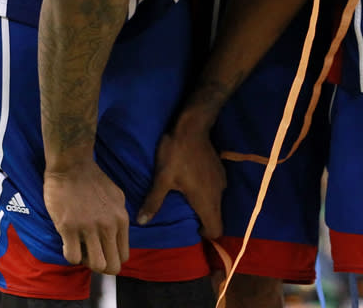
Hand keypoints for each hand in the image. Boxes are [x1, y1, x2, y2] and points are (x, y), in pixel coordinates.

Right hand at [43, 161, 129, 274]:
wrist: (73, 165)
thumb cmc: (93, 180)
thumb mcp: (116, 197)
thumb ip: (118, 218)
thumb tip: (116, 239)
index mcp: (121, 218)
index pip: (123, 256)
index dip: (111, 259)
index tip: (101, 251)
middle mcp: (109, 225)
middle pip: (111, 266)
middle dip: (101, 266)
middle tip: (90, 254)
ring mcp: (89, 228)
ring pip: (96, 265)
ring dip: (86, 262)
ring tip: (80, 248)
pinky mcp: (69, 228)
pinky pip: (72, 258)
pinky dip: (70, 255)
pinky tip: (68, 242)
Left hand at [137, 122, 226, 238]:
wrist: (192, 126)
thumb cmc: (176, 153)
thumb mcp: (162, 178)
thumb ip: (154, 202)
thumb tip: (141, 223)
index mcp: (206, 199)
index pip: (216, 230)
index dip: (205, 235)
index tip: (192, 228)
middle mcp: (218, 193)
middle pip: (217, 218)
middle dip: (204, 221)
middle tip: (185, 216)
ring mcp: (221, 180)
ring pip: (217, 203)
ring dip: (205, 206)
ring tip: (187, 199)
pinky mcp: (219, 170)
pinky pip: (216, 190)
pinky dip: (207, 193)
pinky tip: (193, 183)